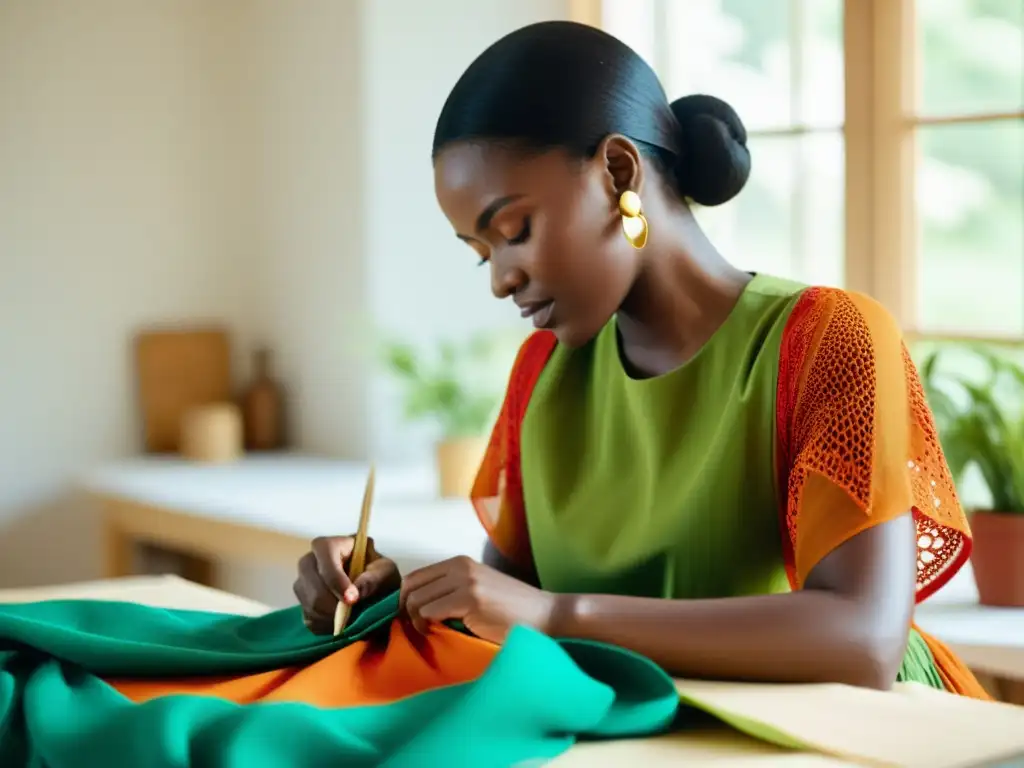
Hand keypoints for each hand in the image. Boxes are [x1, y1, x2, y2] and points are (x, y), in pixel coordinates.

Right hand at [293, 535, 400, 633]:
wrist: (377, 594)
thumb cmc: (381, 575)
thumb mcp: (386, 572)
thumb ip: (374, 579)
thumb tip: (356, 592)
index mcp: (332, 545)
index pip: (325, 553)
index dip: (335, 578)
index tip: (352, 599)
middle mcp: (312, 560)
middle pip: (310, 579)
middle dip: (330, 602)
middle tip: (351, 616)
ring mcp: (304, 582)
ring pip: (308, 602)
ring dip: (330, 617)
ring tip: (352, 620)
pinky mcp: (305, 604)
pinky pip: (309, 618)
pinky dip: (327, 626)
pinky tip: (343, 624)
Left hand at [399, 556, 557, 643]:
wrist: (544, 617)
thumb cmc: (511, 613)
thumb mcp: (476, 592)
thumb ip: (449, 592)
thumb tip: (413, 608)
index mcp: (459, 562)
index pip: (414, 577)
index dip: (406, 600)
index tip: (413, 620)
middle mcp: (460, 566)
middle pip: (409, 586)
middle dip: (406, 611)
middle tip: (418, 629)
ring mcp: (465, 580)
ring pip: (416, 600)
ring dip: (416, 621)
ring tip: (430, 633)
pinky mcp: (471, 598)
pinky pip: (429, 612)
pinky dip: (427, 627)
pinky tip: (439, 635)